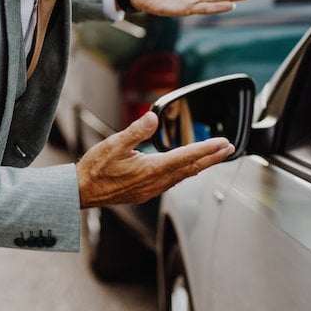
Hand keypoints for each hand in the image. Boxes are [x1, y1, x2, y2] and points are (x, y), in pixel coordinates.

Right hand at [76, 111, 234, 207]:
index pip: (185, 156)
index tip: (223, 143)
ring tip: (215, 156)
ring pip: (184, 176)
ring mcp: (152, 190)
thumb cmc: (94, 169)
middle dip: (212, 158)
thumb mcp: (113, 144)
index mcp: (150, 169)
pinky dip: (187, 172)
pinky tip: (188, 168)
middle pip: (191, 168)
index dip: (206, 149)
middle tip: (229, 148)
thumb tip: (152, 118)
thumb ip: (135, 131)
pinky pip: (173, 182)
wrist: (80, 192)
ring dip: (201, 165)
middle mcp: (155, 182)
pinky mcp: (147, 192)